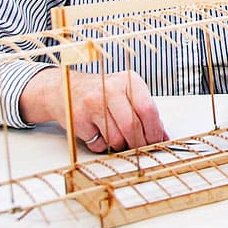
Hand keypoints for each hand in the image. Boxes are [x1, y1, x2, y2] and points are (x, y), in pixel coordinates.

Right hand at [20, 68, 167, 152]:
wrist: (65, 89)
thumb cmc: (101, 92)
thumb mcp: (127, 92)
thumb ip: (144, 111)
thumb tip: (162, 135)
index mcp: (129, 80)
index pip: (148, 109)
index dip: (155, 130)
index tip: (157, 140)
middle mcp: (111, 90)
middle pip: (132, 126)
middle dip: (140, 143)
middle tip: (142, 147)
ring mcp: (92, 104)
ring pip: (116, 139)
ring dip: (121, 145)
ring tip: (117, 135)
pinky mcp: (78, 120)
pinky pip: (99, 144)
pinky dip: (103, 145)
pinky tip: (99, 132)